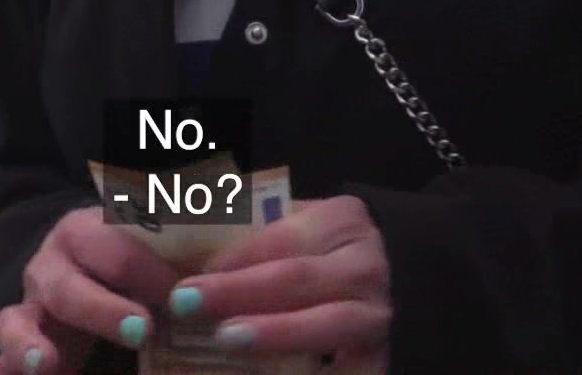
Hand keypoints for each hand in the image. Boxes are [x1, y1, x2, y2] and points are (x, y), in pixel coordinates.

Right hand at [0, 206, 181, 373]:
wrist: (71, 256)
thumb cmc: (127, 256)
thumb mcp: (149, 243)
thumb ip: (179, 256)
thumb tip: (224, 272)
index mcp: (88, 232)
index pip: (123, 251)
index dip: (154, 275)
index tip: (188, 298)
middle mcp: (52, 266)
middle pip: (72, 289)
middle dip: (105, 311)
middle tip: (143, 331)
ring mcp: (27, 302)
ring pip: (17, 321)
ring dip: (30, 345)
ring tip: (45, 366)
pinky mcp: (14, 334)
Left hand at [165, 196, 391, 371]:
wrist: (398, 283)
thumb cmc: (332, 254)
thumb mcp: (307, 228)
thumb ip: (258, 235)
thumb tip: (183, 249)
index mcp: (343, 221)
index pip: (280, 238)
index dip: (233, 258)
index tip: (188, 276)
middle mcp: (365, 264)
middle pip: (297, 277)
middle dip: (239, 291)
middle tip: (187, 303)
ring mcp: (377, 313)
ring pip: (326, 322)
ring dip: (274, 332)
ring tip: (226, 338)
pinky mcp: (380, 356)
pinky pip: (348, 371)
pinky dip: (310, 373)